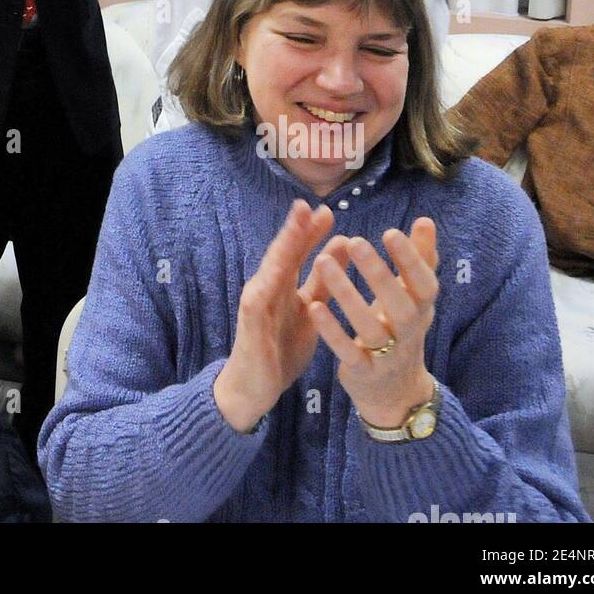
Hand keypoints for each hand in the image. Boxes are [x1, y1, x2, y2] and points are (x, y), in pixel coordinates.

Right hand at [214, 200, 350, 430]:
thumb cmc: (281, 349)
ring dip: (284, 245)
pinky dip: (271, 280)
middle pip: (283, 253)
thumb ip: (324, 282)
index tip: (327, 211)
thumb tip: (343, 244)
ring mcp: (257, 302)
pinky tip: (279, 267)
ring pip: (271, 268)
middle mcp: (267, 287)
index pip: (298, 254)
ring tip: (296, 224)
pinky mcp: (250, 321)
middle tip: (308, 205)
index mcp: (283, 285)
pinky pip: (261, 298)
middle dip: (295, 229)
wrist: (254, 389)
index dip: (311, 233)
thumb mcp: (309, 312)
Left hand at [307, 217, 439, 428]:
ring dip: (346, 295)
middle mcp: (409, 332)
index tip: (390, 231)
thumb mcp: (413, 297)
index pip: (424, 284)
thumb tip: (426, 220)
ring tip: (323, 261)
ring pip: (369, 327)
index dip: (411, 260)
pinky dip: (332, 331)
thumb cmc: (400, 328)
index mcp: (422, 309)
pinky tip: (313, 305)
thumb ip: (419, 259)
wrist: (396, 392)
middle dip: (379, 274)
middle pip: (400, 305)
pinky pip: (348, 352)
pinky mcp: (364, 373)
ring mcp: (387, 355)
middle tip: (355, 240)